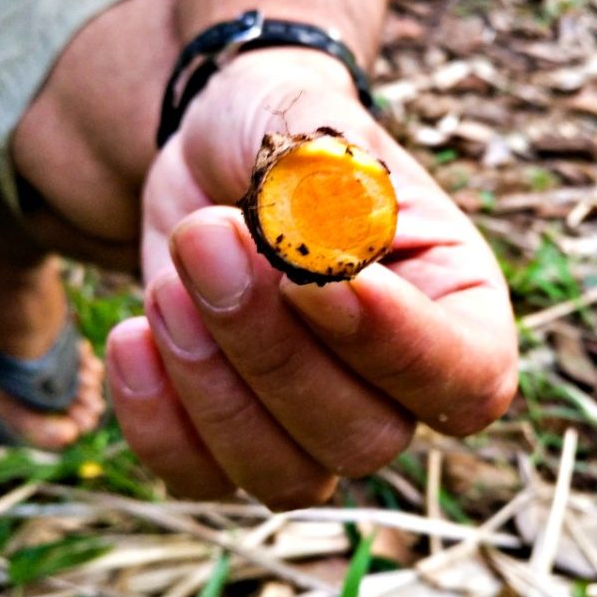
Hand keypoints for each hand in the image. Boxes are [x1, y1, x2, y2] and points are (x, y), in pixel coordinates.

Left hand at [105, 49, 517, 508]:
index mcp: (455, 304)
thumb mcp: (305, 118)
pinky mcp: (234, 436)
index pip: (466, 376)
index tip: (308, 280)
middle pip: (367, 437)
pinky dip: (156, 422)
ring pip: (288, 477)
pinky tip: (130, 338)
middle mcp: (398, 383)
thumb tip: (333, 233)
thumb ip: (327, 168)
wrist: (209, 153)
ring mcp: (316, 423)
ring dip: (212, 389)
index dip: (394, 349)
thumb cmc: (280, 127)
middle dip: (272, 353)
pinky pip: (203, 479)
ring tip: (163, 285)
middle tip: (205, 241)